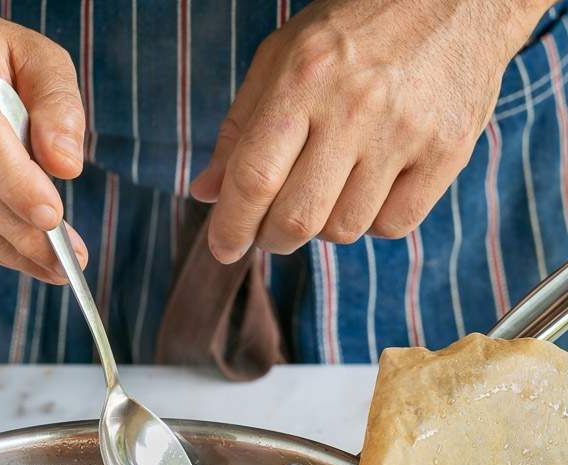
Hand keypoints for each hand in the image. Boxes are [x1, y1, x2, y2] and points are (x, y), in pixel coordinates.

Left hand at [192, 0, 547, 261]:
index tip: (222, 247)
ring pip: (344, 229)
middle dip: (273, 238)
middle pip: (297, 218)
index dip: (231, 226)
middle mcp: (355, 106)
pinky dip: (373, 221)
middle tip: (272, 229)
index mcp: (304, 77)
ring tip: (329, 190)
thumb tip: (208, 192)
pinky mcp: (447, 152)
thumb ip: (241, 126)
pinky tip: (372, 187)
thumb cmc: (358, 26)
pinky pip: (393, 226)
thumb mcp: (284, 56)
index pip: (254, 178)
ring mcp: (405, 132)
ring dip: (324, 226)